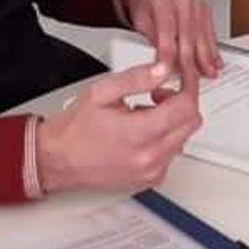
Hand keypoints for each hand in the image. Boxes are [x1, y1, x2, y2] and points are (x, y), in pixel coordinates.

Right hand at [36, 61, 202, 193]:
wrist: (58, 159)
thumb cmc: (74, 129)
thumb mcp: (102, 92)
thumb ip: (137, 78)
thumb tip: (163, 70)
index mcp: (140, 134)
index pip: (186, 107)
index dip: (188, 86)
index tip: (184, 77)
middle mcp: (150, 157)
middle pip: (191, 123)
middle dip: (181, 102)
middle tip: (158, 94)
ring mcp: (152, 170)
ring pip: (184, 138)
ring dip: (172, 121)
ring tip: (143, 113)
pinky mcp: (150, 178)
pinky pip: (172, 153)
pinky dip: (166, 139)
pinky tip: (143, 132)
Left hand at [127, 0, 220, 78]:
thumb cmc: (145, 5)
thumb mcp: (140, 22)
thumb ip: (150, 41)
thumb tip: (159, 65)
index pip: (166, 32)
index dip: (167, 56)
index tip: (167, 73)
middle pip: (188, 35)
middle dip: (191, 62)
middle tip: (190, 81)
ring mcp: (196, 2)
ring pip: (202, 34)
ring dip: (206, 57)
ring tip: (208, 74)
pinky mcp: (206, 8)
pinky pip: (211, 31)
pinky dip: (213, 49)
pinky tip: (215, 61)